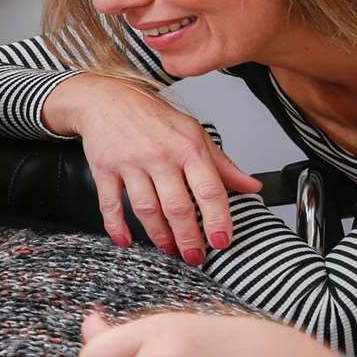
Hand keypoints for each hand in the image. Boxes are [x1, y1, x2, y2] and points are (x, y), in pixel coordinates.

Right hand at [44, 75, 261, 263]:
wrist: (107, 99)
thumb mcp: (194, 134)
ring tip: (169, 250)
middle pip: (178, 207)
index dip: (218, 219)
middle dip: (188, 238)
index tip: (222, 242)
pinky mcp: (104, 169)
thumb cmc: (154, 117)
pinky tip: (126, 240)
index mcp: (188, 147)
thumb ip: (223, 165)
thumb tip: (252, 187)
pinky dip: (117, 227)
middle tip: (195, 257)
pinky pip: (111, 204)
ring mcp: (130, 163)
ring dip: (159, 237)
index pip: (209, 189)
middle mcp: (160, 155)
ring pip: (147, 209)